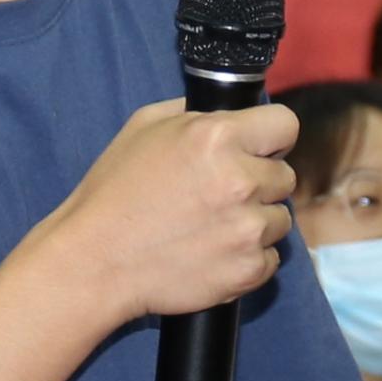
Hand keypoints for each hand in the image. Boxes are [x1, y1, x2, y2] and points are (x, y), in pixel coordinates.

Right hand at [43, 96, 299, 330]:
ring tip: (212, 228)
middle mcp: (241, 182)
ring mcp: (247, 230)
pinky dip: (247, 259)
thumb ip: (194, 112)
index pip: (286, 124)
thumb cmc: (114, 193)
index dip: (271, 137)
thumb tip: (228, 110)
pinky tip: (212, 254)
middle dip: (258, 182)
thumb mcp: (144, 127)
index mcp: (218, 138)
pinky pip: (270, 259)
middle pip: (285, 176)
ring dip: (254, 222)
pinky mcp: (247, 270)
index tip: (259, 149)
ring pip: (279, 219)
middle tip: (220, 194)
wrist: (95, 262)